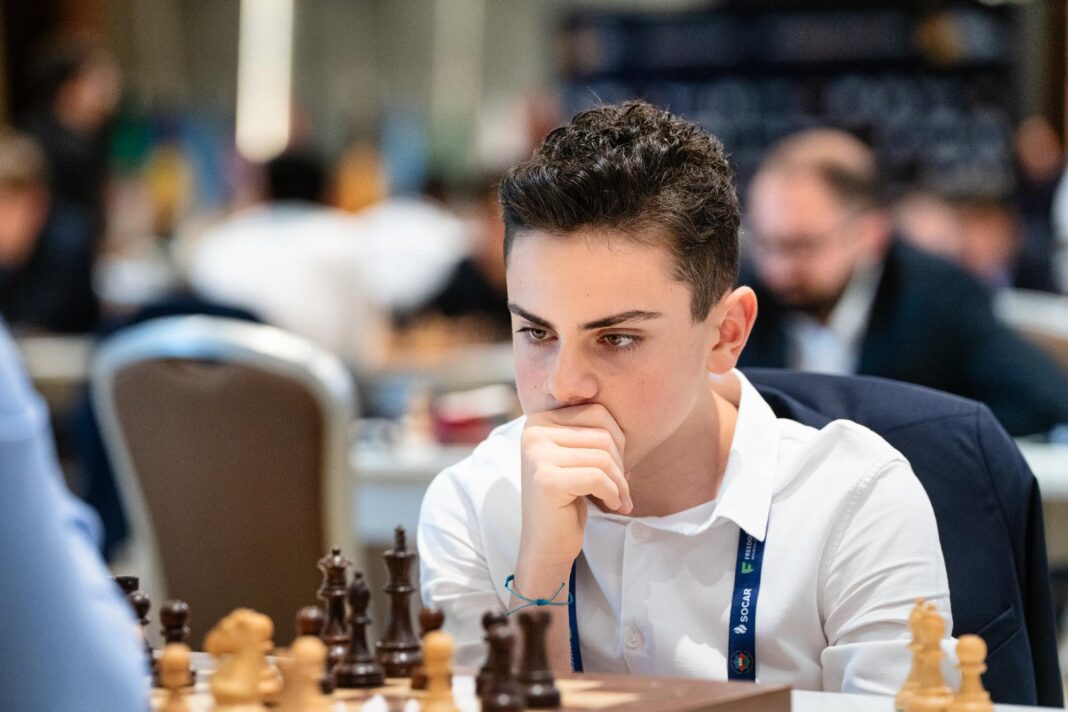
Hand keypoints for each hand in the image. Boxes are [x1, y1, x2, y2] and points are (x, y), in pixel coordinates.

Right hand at [515, 404, 631, 588]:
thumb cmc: (568, 499)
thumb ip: (593, 433)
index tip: (619, 466)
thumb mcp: (578, 458)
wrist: (546, 544)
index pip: (597, 412)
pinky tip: (612, 505)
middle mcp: (533, 432)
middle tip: (622, 488)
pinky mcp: (546, 479)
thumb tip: (635, 413)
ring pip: (603, 456)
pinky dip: (613, 493)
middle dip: (621, 463)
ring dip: (620, 482)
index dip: (618, 439)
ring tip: (619, 498)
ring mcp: (537, 455)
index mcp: (540, 420)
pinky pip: (598, 477)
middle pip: (602, 434)